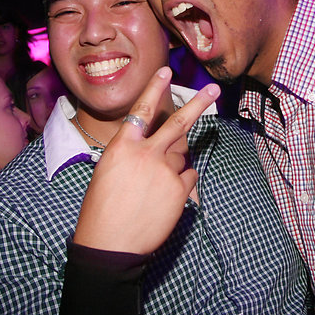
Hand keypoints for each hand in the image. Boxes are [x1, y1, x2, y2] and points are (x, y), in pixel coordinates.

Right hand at [73, 67, 219, 254]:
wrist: (110, 244)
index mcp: (122, 146)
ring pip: (182, 157)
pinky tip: (165, 198)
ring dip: (173, 165)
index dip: (155, 88)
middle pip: (179, 122)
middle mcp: (147, 153)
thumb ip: (133, 155)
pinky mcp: (180, 190)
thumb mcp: (108, 172)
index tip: (166, 70)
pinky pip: (189, 178)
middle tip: (213, 89)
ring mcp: (166, 171)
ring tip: (154, 187)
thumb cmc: (101, 209)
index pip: (142, 109)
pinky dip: (182, 184)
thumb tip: (156, 151)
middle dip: (199, 103)